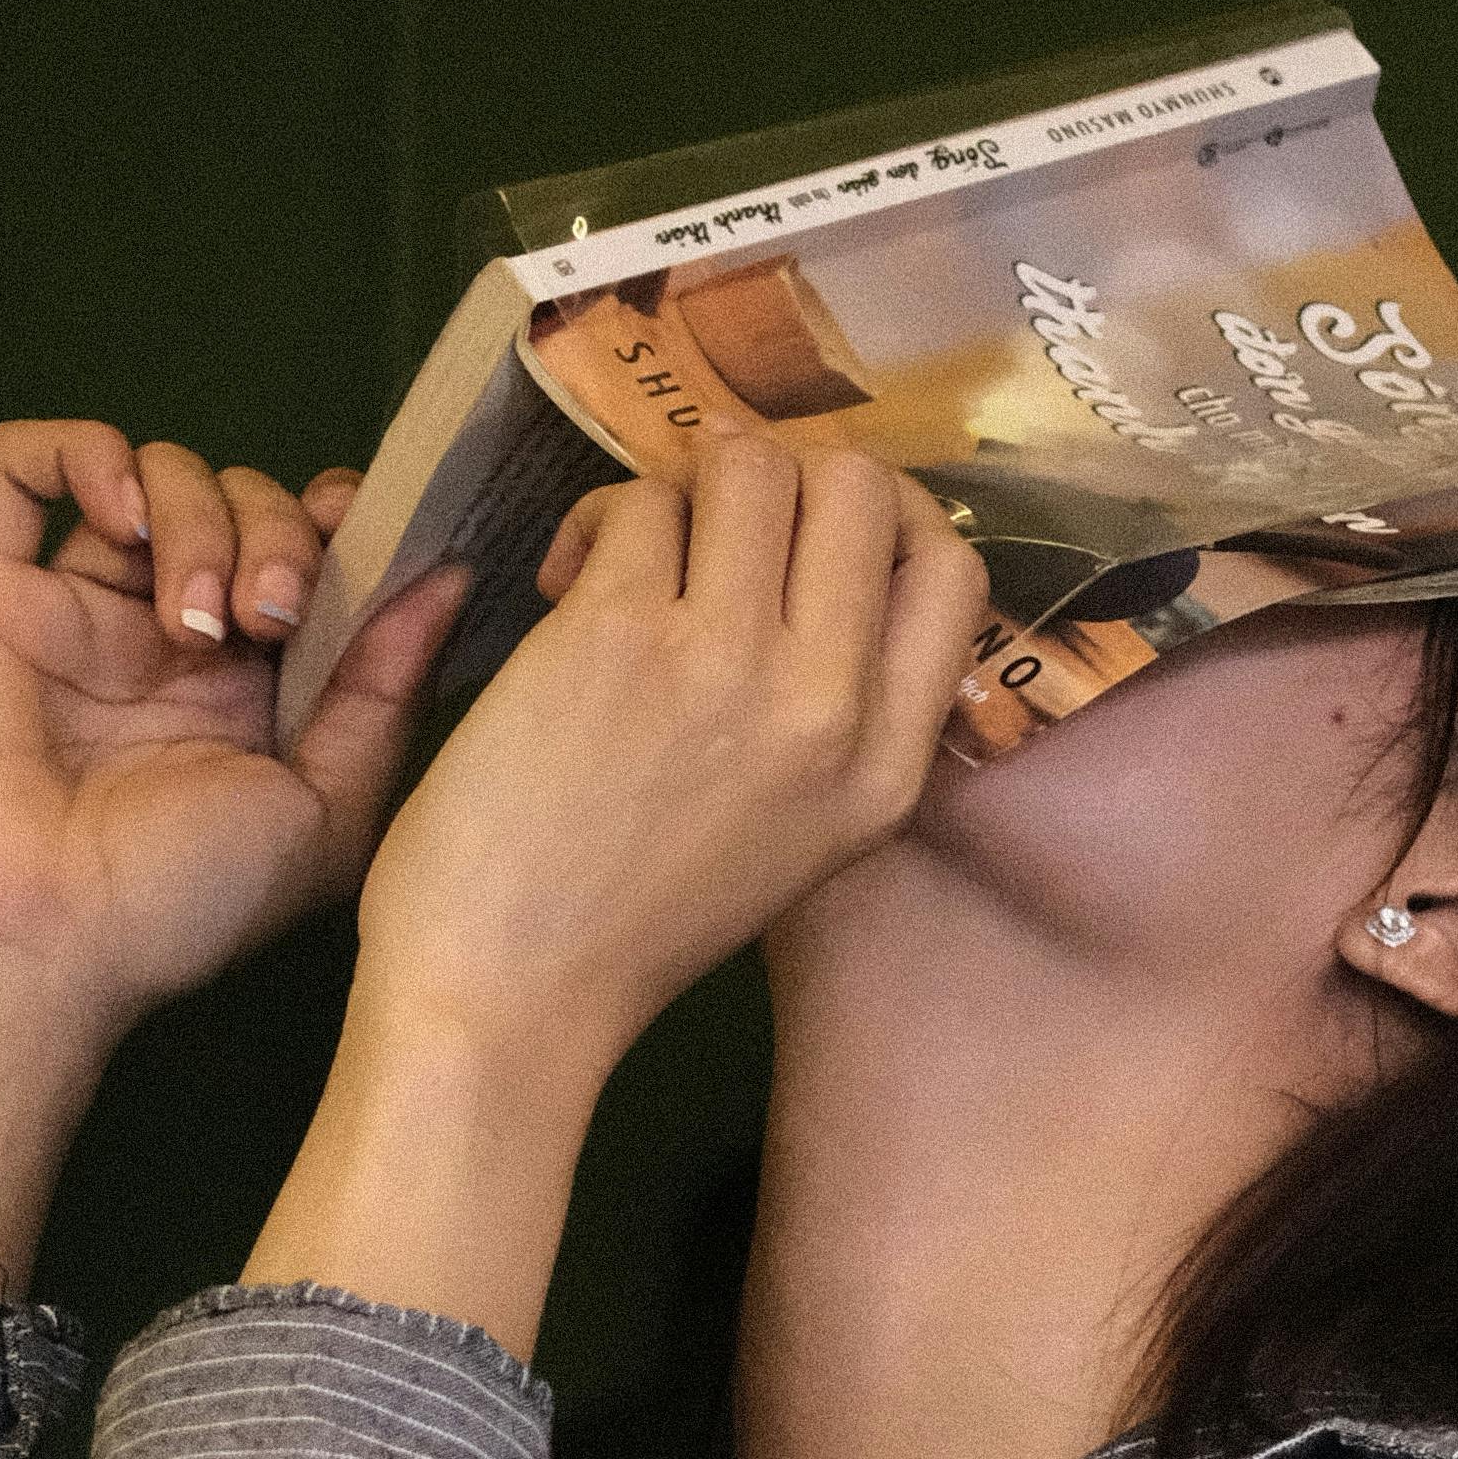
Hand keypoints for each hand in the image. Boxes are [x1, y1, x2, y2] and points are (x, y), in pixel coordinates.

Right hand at [0, 420, 467, 1031]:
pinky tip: (122, 518)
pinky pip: (22, 461)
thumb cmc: (182, 904)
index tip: (363, 543)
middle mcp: (171, 635)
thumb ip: (387, 694)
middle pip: (245, 496)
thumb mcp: (328, 813)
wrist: (38, 943)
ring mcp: (80, 606)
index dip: (345, 525)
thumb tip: (449, 576)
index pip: (311, 548)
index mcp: (256, 687)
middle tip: (268, 617)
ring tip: (190, 620)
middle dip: (276, 531)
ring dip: (200, 517)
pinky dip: (85, 453)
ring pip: (158, 472)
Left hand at [350, 444, 982, 1093]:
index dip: (881, 520)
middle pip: (857, 485)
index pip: (951, 571)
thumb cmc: (634, 926)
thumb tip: (823, 564)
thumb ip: (838, 719)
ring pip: (749, 463)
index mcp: (886, 771)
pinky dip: (600, 522)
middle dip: (777, 481)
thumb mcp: (796, 839)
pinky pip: (641, 501)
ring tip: (631, 561)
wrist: (507, 995)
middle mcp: (829, 709)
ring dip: (683, 489)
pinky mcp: (622, 633)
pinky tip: (563, 587)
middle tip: (711, 538)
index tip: (805, 542)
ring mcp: (730, 662)